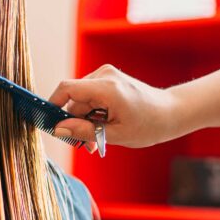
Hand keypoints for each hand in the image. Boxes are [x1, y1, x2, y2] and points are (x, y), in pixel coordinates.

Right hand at [48, 65, 183, 148]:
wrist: (170, 113)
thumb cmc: (148, 125)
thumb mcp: (115, 135)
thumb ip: (85, 131)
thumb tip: (59, 129)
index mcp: (107, 88)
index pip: (67, 89)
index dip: (53, 104)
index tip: (49, 123)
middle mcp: (105, 75)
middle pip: (74, 99)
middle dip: (75, 122)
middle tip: (86, 145)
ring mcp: (107, 75)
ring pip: (81, 100)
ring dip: (84, 120)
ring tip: (97, 140)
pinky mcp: (108, 79)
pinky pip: (89, 96)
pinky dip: (92, 113)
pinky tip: (102, 126)